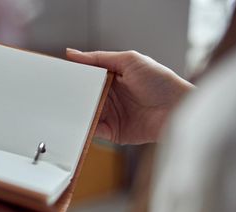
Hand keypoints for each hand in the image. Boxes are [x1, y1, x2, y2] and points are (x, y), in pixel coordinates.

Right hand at [66, 49, 193, 143]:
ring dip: (77, 113)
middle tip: (59, 95)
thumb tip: (74, 54)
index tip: (60, 77)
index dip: (75, 78)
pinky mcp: (113, 132)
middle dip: (73, 97)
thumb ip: (100, 58)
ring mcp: (111, 115)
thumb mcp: (130, 60)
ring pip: (86, 114)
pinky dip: (84, 128)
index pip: (87, 78)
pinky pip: (93, 130)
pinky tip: (78, 123)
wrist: (176, 110)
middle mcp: (110, 98)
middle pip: (84, 98)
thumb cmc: (161, 82)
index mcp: (113, 79)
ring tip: (65, 110)